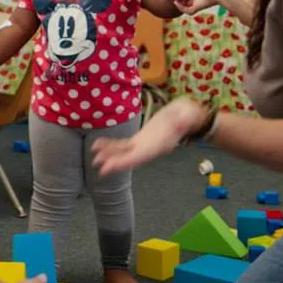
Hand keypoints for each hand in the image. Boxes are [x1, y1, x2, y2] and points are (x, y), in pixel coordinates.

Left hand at [91, 98, 207, 176]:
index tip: (109, 167)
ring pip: (124, 152)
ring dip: (110, 155)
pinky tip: (99, 144)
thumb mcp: (187, 116)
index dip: (123, 162)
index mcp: (158, 146)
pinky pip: (124, 144)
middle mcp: (150, 149)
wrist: (187, 115)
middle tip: (98, 165)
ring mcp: (144, 145)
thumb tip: (183, 119)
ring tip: (94, 155)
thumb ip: (185, 119)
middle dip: (114, 162)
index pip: (139, 157)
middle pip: (129, 158)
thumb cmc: (187, 116)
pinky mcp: (141, 139)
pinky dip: (112, 145)